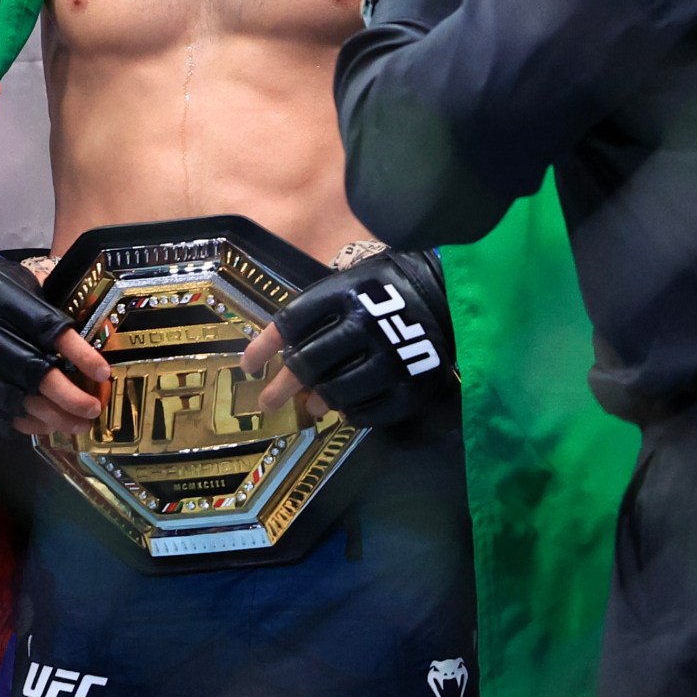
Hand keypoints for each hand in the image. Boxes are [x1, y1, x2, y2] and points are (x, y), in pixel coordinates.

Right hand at [0, 257, 111, 437]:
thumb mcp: (24, 285)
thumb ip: (54, 305)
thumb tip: (99, 331)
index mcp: (1, 302)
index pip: (48, 331)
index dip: (79, 354)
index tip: (103, 373)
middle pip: (32, 372)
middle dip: (69, 396)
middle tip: (94, 408)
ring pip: (16, 401)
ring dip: (52, 418)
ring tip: (78, 424)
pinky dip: (25, 425)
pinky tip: (47, 425)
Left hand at [239, 248, 453, 428]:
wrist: (448, 294)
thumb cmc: (385, 287)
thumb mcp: (347, 282)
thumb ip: (314, 312)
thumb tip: (276, 355)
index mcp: (345, 293)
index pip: (291, 324)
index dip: (264, 346)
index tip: (248, 365)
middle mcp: (365, 326)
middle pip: (309, 363)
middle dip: (282, 385)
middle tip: (268, 401)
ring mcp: (390, 360)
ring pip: (335, 392)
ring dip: (317, 402)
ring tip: (310, 407)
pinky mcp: (412, 388)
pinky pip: (368, 412)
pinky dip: (351, 413)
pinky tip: (344, 410)